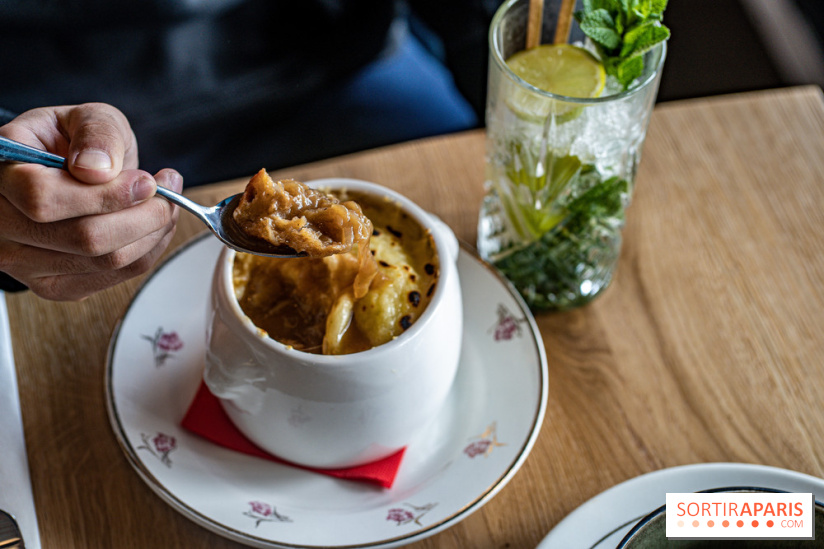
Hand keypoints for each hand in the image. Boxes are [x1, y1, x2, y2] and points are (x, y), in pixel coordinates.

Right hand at [0, 103, 181, 300]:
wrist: (66, 172)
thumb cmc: (71, 143)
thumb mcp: (86, 117)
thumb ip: (96, 134)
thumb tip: (97, 168)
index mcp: (1, 173)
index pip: (44, 198)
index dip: (106, 195)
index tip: (145, 181)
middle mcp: (2, 223)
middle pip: (84, 238)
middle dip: (142, 214)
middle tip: (166, 190)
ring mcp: (24, 261)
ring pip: (105, 260)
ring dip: (152, 232)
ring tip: (165, 204)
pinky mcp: (53, 285)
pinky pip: (114, 278)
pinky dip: (148, 250)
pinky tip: (153, 226)